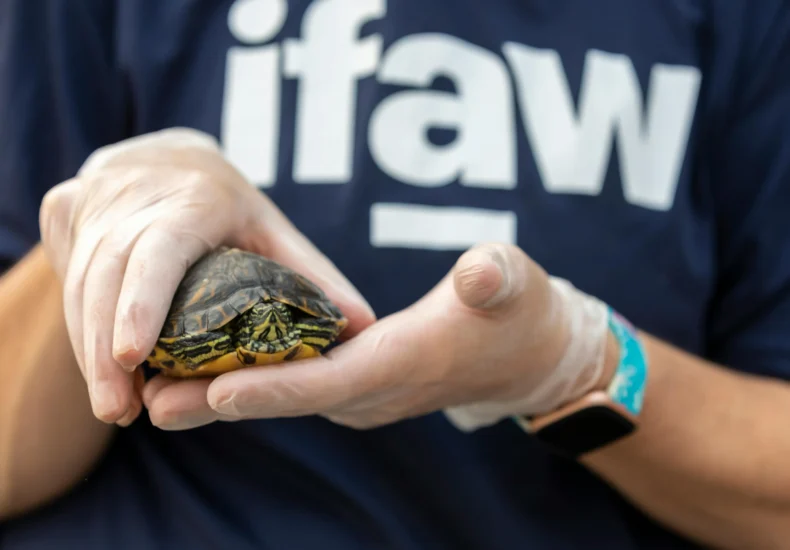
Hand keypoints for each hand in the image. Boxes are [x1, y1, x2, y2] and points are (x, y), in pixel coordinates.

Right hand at [39, 128, 375, 426]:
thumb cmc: (229, 205)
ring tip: (110, 405)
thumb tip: (363, 325)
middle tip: (119, 409)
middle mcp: (135, 195)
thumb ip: (314, 277)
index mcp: (193, 199)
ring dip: (87, 345)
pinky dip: (77, 324)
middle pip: (109, 274)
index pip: (160, 250)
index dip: (142, 301)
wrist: (168, 156)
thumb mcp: (274, 231)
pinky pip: (65, 275)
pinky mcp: (65, 210)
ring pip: (78, 279)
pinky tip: (97, 367)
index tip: (132, 355)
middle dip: (105, 347)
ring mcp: (94, 200)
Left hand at [147, 243, 611, 430]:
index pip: (329, 382)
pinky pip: (291, 388)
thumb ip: (494, 279)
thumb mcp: (514, 283)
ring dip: (218, 397)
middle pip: (287, 399)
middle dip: (218, 402)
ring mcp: (362, 394)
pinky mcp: (353, 386)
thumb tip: (478, 277)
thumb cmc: (517, 312)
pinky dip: (245, 382)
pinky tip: (199, 370)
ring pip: (281, 398)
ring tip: (152, 390)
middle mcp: (375, 391)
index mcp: (403, 363)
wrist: (524, 355)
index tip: (212, 388)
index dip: (272, 387)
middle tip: (149, 399)